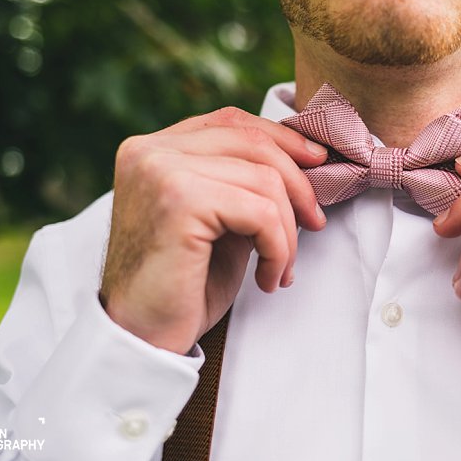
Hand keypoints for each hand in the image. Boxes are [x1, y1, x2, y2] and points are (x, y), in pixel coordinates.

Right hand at [99, 107, 328, 354]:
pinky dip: (278, 248)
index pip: (232, 121)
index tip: (317, 163)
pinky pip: (261, 213)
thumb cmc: (184, 283)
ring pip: (264, 179)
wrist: (142, 339)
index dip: (283, 139)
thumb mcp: (219, 218)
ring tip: (281, 267)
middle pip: (253, 142)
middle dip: (298, 184)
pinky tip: (268, 279)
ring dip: (288, 231)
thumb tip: (307, 156)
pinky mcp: (179, 202)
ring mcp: (161, 172)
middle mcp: (150, 151)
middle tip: (315, 223)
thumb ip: (242, 181)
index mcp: (154, 148)